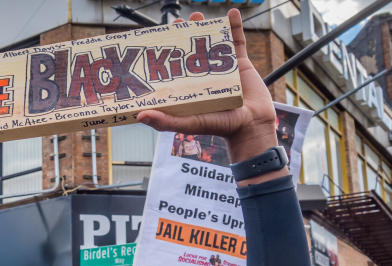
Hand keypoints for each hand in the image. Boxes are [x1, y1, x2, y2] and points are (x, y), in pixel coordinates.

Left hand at [136, 9, 279, 161]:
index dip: (165, 52)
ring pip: (212, 42)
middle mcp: (203, 75)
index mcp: (189, 87)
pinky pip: (238, 41)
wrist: (251, 126)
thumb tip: (140, 115)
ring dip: (206, 26)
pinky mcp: (241, 64)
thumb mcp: (190, 124)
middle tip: (177, 22)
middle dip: (183, 34)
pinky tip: (232, 13)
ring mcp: (223, 68)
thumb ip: (166, 122)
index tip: (157, 38)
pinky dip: (235, 26)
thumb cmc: (219, 127)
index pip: (173, 66)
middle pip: (191, 50)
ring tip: (197, 15)